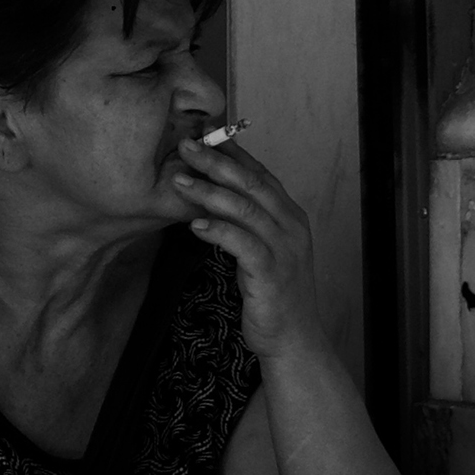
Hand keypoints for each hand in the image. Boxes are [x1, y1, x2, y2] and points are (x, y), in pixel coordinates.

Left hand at [170, 136, 324, 357]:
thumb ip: (246, 222)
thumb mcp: (261, 249)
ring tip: (180, 181)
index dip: (232, 152)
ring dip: (210, 192)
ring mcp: (284, 250)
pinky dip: (219, 231)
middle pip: (252, 184)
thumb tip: (212, 194)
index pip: (260, 173)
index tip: (204, 133)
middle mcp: (291, 227)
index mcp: (291, 216)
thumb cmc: (272, 293)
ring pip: (246, 209)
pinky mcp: (271, 274)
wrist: (294, 340)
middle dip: (216, 161)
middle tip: (186, 146)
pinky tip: (195, 225)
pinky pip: (243, 245)